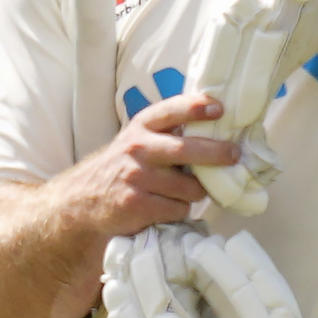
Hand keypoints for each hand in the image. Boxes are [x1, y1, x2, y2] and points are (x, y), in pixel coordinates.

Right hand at [51, 91, 239, 239]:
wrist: (82, 200)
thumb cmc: (123, 167)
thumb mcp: (139, 140)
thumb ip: (168, 133)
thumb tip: (217, 132)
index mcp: (142, 126)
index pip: (171, 110)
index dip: (196, 107)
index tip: (220, 108)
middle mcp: (138, 148)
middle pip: (187, 149)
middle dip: (217, 153)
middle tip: (234, 155)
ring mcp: (137, 176)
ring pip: (189, 186)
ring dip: (196, 192)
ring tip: (188, 191)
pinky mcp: (137, 204)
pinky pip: (178, 208)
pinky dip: (180, 210)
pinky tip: (168, 207)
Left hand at [185, 0, 317, 214]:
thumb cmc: (308, 4)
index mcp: (247, 78)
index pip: (236, 128)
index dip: (241, 160)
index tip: (252, 187)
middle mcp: (230, 79)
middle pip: (217, 137)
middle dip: (225, 174)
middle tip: (239, 205)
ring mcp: (225, 72)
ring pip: (214, 131)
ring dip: (224, 168)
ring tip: (236, 199)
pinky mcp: (225, 64)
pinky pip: (219, 111)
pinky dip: (228, 143)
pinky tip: (238, 167)